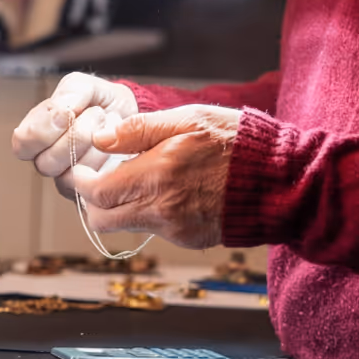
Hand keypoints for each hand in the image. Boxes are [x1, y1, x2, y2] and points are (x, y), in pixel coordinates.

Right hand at [12, 71, 137, 198]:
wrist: (131, 117)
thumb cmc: (100, 102)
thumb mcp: (84, 85)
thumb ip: (69, 92)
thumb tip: (60, 113)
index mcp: (37, 135)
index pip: (22, 144)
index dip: (43, 130)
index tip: (66, 112)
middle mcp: (48, 161)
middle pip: (46, 163)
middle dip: (77, 134)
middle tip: (97, 113)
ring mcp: (68, 180)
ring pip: (71, 176)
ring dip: (97, 145)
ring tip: (108, 127)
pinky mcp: (90, 193)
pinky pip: (94, 185)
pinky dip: (110, 160)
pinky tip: (115, 146)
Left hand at [73, 104, 241, 248]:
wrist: (277, 179)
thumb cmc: (236, 141)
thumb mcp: (188, 119)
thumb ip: (140, 129)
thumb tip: (100, 138)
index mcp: (158, 175)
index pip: (97, 193)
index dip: (81, 182)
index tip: (81, 168)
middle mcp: (162, 209)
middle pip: (102, 220)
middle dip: (93, 200)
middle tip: (101, 176)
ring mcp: (176, 229)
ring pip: (126, 226)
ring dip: (121, 206)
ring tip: (136, 178)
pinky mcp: (190, 239)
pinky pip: (154, 229)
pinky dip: (149, 212)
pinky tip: (168, 189)